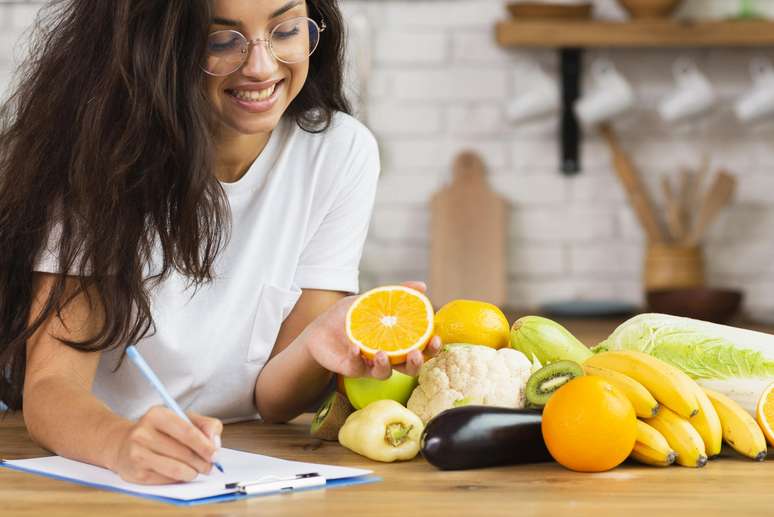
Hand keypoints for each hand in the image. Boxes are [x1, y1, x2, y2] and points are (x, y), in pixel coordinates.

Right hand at [109, 407, 222, 483]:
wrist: (124, 444)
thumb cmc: (161, 431)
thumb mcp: (184, 419)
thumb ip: (207, 425)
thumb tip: (215, 443)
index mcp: (157, 414)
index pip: (187, 431)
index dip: (204, 445)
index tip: (215, 454)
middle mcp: (143, 433)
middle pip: (183, 452)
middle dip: (201, 462)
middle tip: (209, 466)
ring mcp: (137, 454)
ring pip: (175, 469)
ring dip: (192, 473)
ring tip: (196, 470)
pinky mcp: (135, 473)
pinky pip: (166, 480)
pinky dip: (178, 479)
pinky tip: (179, 473)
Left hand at [302, 281, 441, 379]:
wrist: (320, 327)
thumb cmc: (350, 315)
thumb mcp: (373, 299)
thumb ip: (397, 294)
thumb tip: (422, 285)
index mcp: (397, 342)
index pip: (421, 348)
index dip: (432, 348)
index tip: (436, 339)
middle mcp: (387, 356)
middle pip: (409, 368)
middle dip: (416, 363)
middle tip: (416, 353)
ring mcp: (369, 364)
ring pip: (385, 373)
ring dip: (386, 365)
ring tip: (381, 353)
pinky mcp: (351, 368)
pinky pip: (357, 367)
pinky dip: (357, 358)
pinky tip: (355, 348)